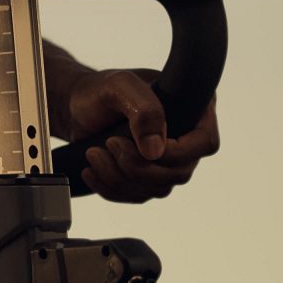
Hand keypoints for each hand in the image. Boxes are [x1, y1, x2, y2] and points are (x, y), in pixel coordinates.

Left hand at [57, 65, 218, 203]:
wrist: (77, 107)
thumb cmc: (100, 90)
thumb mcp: (119, 86)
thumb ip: (144, 110)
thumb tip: (156, 151)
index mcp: (190, 108)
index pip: (205, 142)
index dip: (177, 153)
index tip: (142, 146)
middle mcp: (185, 138)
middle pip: (179, 173)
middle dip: (138, 166)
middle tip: (110, 144)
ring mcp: (168, 161)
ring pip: (157, 188)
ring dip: (120, 176)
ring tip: (94, 153)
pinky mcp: (148, 178)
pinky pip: (138, 196)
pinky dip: (112, 189)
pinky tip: (92, 171)